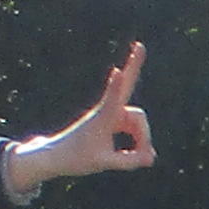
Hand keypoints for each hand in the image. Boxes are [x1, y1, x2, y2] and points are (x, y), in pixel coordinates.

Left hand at [10, 46, 155, 193]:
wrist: (57, 156)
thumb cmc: (77, 158)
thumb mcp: (104, 163)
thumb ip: (130, 161)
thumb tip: (150, 157)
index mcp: (102, 119)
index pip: (112, 100)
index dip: (116, 88)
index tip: (117, 71)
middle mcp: (109, 112)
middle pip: (132, 99)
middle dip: (135, 67)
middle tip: (140, 45)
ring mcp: (112, 114)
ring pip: (138, 123)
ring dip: (142, 140)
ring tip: (141, 158)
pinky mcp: (113, 121)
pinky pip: (134, 129)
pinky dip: (138, 142)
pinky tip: (141, 155)